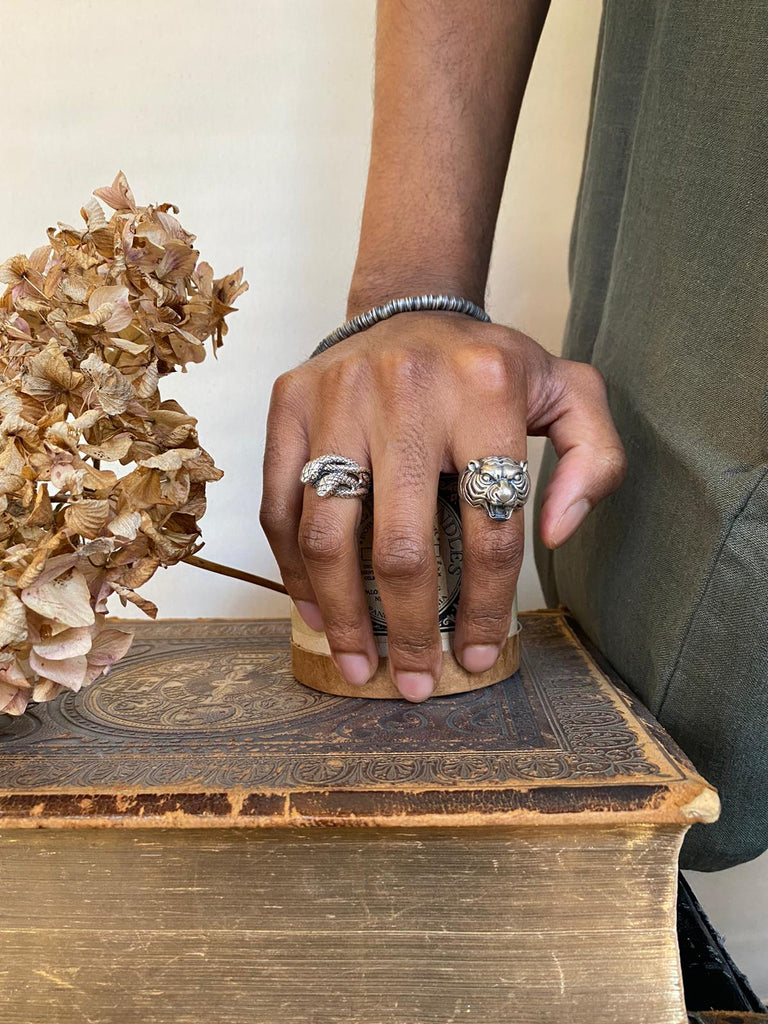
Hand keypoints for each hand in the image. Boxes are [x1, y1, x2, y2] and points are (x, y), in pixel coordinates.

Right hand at [260, 314, 625, 700]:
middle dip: (410, 631)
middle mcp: (407, 389)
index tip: (479, 657)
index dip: (488, 608)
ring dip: (341, 616)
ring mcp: (338, 395)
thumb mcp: (569, 395)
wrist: (412, 308)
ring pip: (327, 534)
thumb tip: (553, 534)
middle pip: (403, 546)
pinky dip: (292, 568)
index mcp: (488, 389)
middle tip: (413, 683)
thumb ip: (594, 460)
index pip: (492, 527)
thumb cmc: (491, 369)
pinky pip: (278, 503)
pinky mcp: (289, 401)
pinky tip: (314, 609)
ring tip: (358, 664)